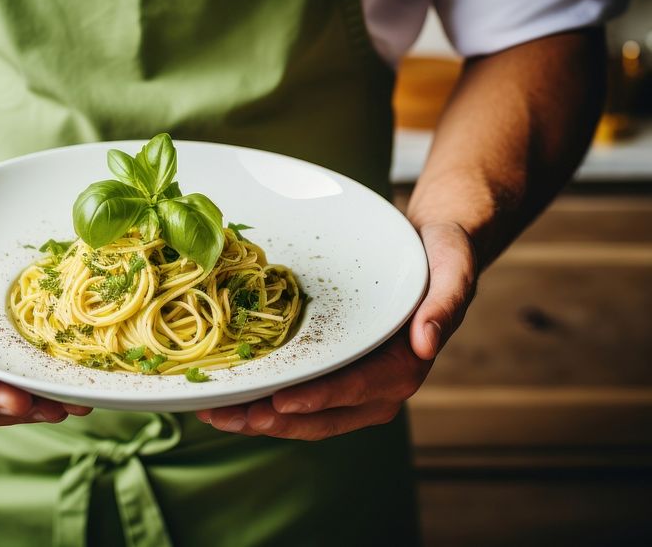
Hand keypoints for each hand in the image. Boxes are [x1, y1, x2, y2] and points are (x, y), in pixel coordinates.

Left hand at [196, 221, 475, 438]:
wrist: (431, 250)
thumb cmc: (442, 254)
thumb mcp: (453, 267)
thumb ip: (444, 303)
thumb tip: (426, 344)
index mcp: (405, 366)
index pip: (357, 389)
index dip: (317, 399)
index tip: (280, 402)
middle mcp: (379, 387)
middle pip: (322, 416)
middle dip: (273, 420)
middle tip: (228, 416)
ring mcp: (354, 387)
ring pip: (303, 416)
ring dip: (259, 418)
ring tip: (215, 413)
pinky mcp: (333, 375)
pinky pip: (296, 397)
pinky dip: (262, 400)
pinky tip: (228, 395)